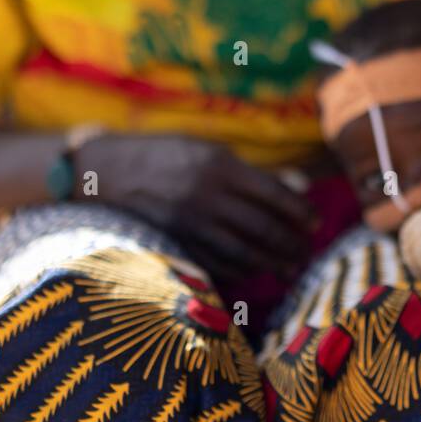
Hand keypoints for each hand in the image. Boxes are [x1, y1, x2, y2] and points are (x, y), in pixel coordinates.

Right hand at [73, 134, 316, 281]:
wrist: (103, 170)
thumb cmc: (164, 154)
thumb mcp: (206, 149)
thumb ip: (248, 171)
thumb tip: (295, 188)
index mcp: (220, 166)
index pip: (274, 194)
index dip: (300, 211)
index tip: (317, 222)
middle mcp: (207, 195)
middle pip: (262, 227)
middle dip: (290, 243)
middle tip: (308, 252)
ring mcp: (189, 222)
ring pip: (242, 250)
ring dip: (271, 263)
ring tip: (290, 269)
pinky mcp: (174, 242)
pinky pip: (214, 263)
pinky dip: (239, 271)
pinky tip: (254, 273)